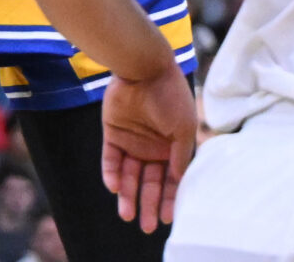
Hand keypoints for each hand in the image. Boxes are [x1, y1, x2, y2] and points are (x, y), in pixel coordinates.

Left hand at [101, 64, 200, 232]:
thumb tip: (180, 180)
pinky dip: (111, 173)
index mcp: (172, 147)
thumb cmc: (170, 96)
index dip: (170, 199)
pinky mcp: (113, 132)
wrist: (143, 67)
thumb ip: (181, 155)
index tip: (168, 218)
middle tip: (147, 226)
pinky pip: (110, 159)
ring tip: (127, 215)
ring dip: (127, 195)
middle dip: (149, 204)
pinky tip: (114, 187)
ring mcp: (132, 140)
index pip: (172, 180)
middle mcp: (152, 147)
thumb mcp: (184, 128)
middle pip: (150, 182)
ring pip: (129, 175)